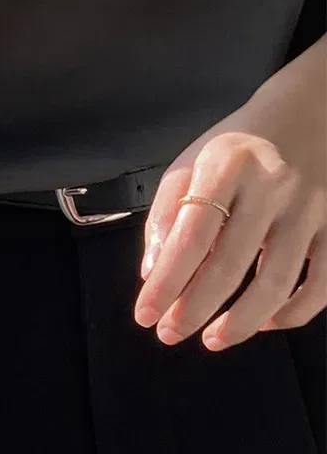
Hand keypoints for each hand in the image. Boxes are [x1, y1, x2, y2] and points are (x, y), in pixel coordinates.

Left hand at [133, 37, 326, 350]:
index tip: (145, 314)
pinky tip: (264, 322)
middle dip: (194, 308)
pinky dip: (292, 314)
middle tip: (169, 334)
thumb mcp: (192, 162)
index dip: (167, 281)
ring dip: (240, 322)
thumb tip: (153, 273)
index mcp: (226, 165)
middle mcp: (272, 186)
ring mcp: (310, 209)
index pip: (191, 234)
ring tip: (212, 339)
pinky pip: (320, 285)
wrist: (309, 114)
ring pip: (277, 282)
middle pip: (230, 264)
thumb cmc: (238, 148)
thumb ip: (167, 214)